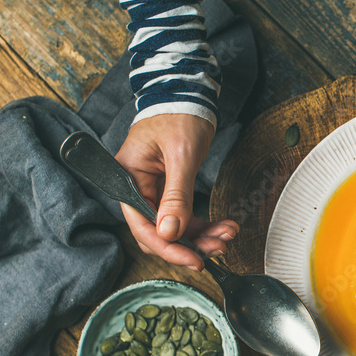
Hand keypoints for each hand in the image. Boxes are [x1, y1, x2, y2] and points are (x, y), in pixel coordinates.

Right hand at [114, 114, 238, 269]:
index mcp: (128, 177)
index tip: (194, 260)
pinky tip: (223, 225)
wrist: (188, 96)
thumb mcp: (181, 155)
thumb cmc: (180, 115)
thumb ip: (176, 195)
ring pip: (174, 226)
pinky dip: (202, 224)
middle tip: (218, 247)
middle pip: (158, 230)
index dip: (168, 247)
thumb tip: (169, 232)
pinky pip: (182, 215)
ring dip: (200, 235)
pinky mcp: (168, 189)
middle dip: (189, 243)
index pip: (142, 224)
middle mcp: (137, 186)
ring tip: (227, 235)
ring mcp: (153, 189)